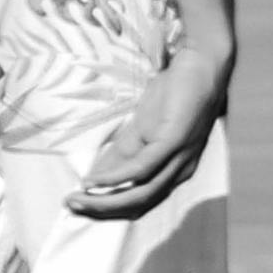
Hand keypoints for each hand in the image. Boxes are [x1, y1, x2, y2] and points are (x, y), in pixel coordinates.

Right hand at [71, 36, 232, 219]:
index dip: (109, 209)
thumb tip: (96, 174)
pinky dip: (115, 178)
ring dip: (105, 200)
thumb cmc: (175, 94)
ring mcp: (179, 158)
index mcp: (173, 171)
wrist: (202, 62)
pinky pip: (142, 168)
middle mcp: (179, 172)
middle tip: (70, 206)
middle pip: (138, 204)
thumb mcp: (142, 128)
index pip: (140, 202)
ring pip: (140, 193)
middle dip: (101, 210)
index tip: (79, 208)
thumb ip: (122, 152)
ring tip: (77, 198)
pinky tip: (95, 180)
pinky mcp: (174, 141)